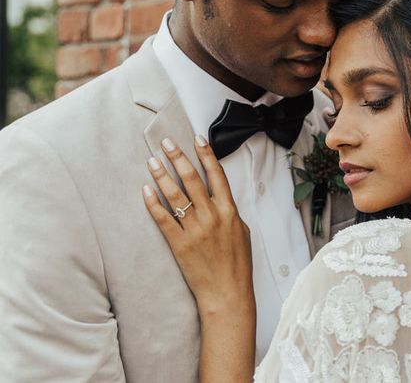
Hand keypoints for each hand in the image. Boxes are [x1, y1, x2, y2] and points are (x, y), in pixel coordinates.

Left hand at [143, 136, 254, 316]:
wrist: (227, 293)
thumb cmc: (237, 265)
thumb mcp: (242, 232)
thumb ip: (230, 213)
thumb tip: (220, 200)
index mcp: (229, 210)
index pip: (216, 175)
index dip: (206, 155)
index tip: (197, 139)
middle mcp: (212, 216)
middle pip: (192, 179)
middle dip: (179, 157)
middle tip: (167, 142)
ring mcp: (195, 229)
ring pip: (175, 195)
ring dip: (162, 175)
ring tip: (152, 161)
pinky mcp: (179, 244)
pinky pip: (163, 219)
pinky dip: (153, 203)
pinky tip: (145, 191)